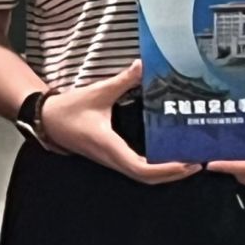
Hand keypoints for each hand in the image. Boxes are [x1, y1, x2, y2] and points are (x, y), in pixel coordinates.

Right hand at [40, 59, 199, 185]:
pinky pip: (136, 168)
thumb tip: (142, 66)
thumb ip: (122, 81)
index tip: (187, 162)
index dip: (166, 169)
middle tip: (197, 162)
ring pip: (142, 176)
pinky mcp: (111, 157)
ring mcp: (111, 160)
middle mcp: (112, 158)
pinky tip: (166, 156)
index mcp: (110, 146)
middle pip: (147, 178)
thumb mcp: (97, 93)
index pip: (142, 168)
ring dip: (165, 173)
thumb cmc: (68, 110)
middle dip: (173, 174)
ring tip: (187, 161)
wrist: (46, 120)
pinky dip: (154, 167)